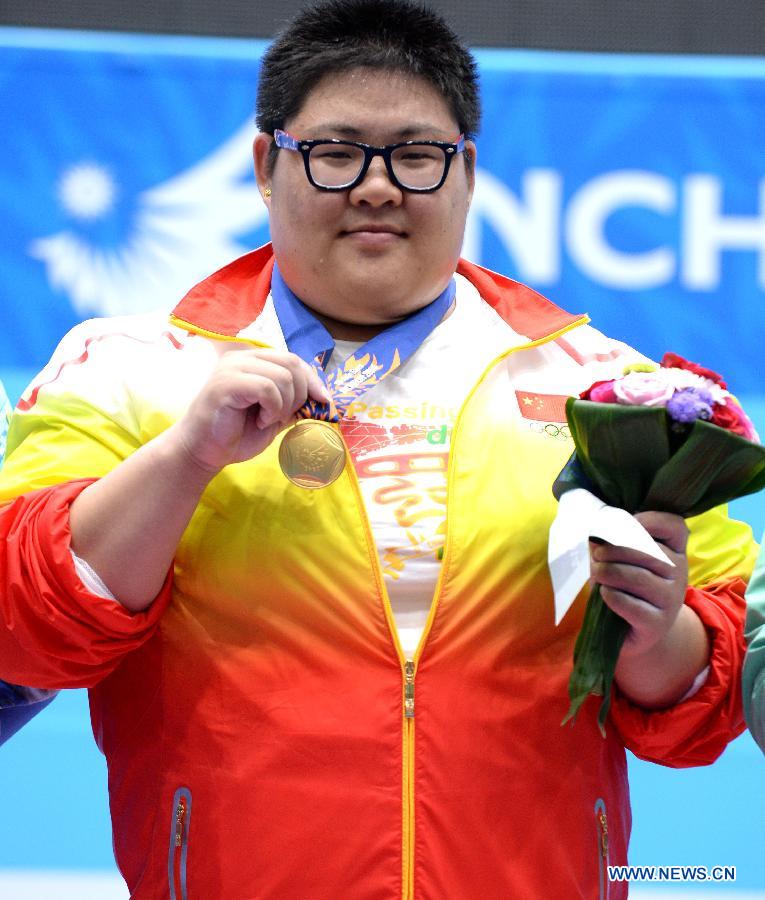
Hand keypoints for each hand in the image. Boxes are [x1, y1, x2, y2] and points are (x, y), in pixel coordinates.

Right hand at [168, 347, 329, 474]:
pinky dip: (271, 409)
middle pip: (292, 364)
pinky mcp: (226, 382)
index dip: (314, 381)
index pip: (294, 360)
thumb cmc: (236, 435)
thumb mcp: (274, 416)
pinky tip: (259, 420)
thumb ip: (294, 403)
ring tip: (265, 419)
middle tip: (282, 417)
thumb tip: (324, 398)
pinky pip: (267, 388)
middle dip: (300, 395)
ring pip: (283, 377)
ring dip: (283, 405)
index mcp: (253, 361)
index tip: (324, 402)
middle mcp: (243, 358)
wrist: (203, 453)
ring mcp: (232, 368)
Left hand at [590, 511, 689, 659]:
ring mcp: (671, 599)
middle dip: (615, 550)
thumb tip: (593, 529)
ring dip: (609, 572)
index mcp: (673, 550)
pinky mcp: (658, 623)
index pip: (675, 526)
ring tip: (596, 573)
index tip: (625, 524)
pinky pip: (632, 605)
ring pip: (639, 578)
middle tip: (597, 555)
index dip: (650, 520)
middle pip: (649, 551)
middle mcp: (679, 573)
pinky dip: (612, 596)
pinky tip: (605, 594)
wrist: (636, 630)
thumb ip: (609, 541)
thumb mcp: (619, 558)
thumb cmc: (625, 585)